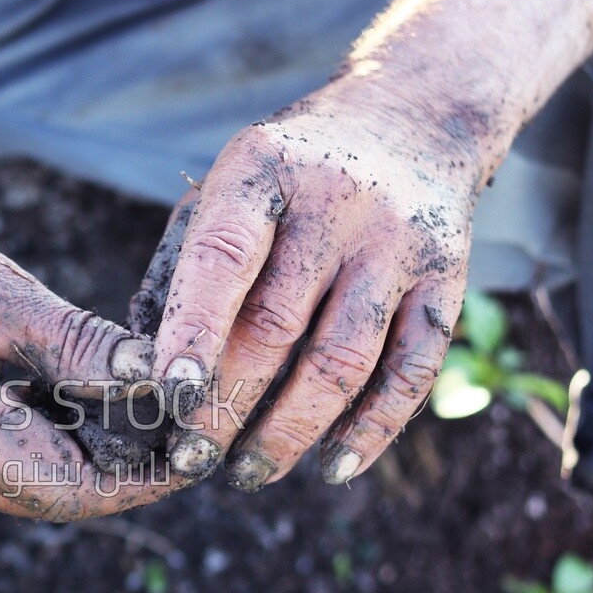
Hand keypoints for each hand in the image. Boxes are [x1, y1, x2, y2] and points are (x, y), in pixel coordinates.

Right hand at [0, 201, 168, 520]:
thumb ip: (81, 346)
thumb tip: (157, 379)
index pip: (82, 492)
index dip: (151, 476)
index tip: (201, 441)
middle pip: (64, 493)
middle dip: (130, 459)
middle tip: (185, 410)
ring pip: (38, 481)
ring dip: (92, 445)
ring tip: (141, 393)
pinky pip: (7, 464)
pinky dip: (51, 433)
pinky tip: (77, 388)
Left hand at [152, 79, 485, 489]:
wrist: (413, 118)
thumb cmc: (289, 176)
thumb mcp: (229, 185)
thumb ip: (184, 265)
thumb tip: (144, 369)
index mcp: (266, 169)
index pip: (223, 258)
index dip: (193, 331)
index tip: (166, 395)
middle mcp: (340, 203)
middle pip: (277, 324)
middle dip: (228, 403)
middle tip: (190, 458)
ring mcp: (399, 243)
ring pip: (342, 359)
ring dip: (290, 431)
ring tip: (247, 473)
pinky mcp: (448, 279)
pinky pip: (411, 370)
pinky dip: (372, 429)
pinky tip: (331, 469)